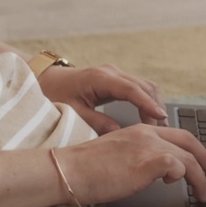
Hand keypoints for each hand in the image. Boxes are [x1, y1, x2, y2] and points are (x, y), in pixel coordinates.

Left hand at [37, 64, 166, 132]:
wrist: (45, 80)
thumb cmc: (55, 94)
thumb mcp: (73, 113)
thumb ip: (97, 123)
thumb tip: (120, 134)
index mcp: (100, 78)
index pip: (132, 90)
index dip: (148, 104)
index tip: (161, 117)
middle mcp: (111, 72)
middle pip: (145, 86)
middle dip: (155, 107)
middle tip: (159, 130)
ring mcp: (115, 74)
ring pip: (145, 85)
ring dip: (153, 103)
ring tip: (157, 125)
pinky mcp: (116, 79)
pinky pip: (139, 87)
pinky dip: (147, 100)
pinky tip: (149, 115)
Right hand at [57, 125, 205, 204]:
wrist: (69, 170)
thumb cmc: (86, 169)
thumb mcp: (119, 155)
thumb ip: (140, 157)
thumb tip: (158, 172)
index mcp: (140, 130)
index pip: (177, 135)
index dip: (194, 149)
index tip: (201, 163)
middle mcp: (147, 134)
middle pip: (189, 143)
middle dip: (205, 161)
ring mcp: (148, 147)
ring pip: (187, 159)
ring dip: (200, 179)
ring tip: (204, 195)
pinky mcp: (147, 162)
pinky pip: (177, 167)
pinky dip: (181, 176)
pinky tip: (173, 186)